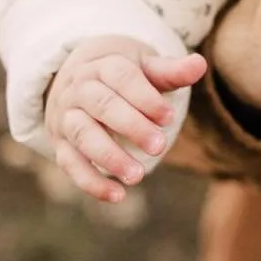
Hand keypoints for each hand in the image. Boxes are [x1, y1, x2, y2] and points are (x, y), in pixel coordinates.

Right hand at [44, 37, 206, 202]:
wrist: (77, 80)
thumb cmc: (121, 76)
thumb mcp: (145, 68)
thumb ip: (171, 71)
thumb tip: (199, 64)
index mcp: (102, 65)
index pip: (121, 77)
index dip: (145, 97)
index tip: (169, 118)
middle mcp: (78, 89)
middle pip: (101, 104)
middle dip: (131, 126)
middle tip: (159, 146)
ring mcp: (66, 117)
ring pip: (82, 134)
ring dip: (109, 157)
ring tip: (138, 176)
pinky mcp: (61, 144)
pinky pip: (70, 164)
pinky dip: (91, 182)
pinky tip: (117, 196)